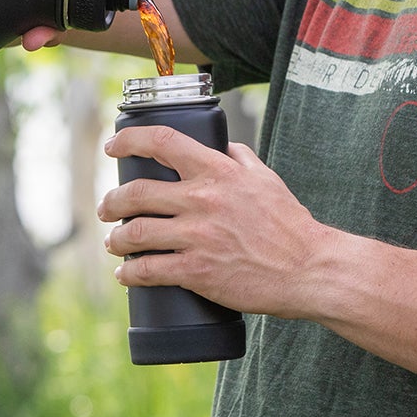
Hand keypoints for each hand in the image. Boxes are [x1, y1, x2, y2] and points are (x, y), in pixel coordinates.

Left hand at [98, 125, 333, 318]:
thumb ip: (240, 158)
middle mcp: (203, 200)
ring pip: (136, 234)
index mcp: (218, 171)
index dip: (129, 140)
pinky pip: (149, 271)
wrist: (309, 269)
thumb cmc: (290, 224)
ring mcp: (198, 237)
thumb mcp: (266, 179)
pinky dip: (130, 274)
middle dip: (112, 201)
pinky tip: (125, 276)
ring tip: (113, 242)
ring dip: (116, 239)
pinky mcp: (197, 272)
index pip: (162, 142)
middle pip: (137, 192)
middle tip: (107, 208)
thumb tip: (221, 146)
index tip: (113, 146)